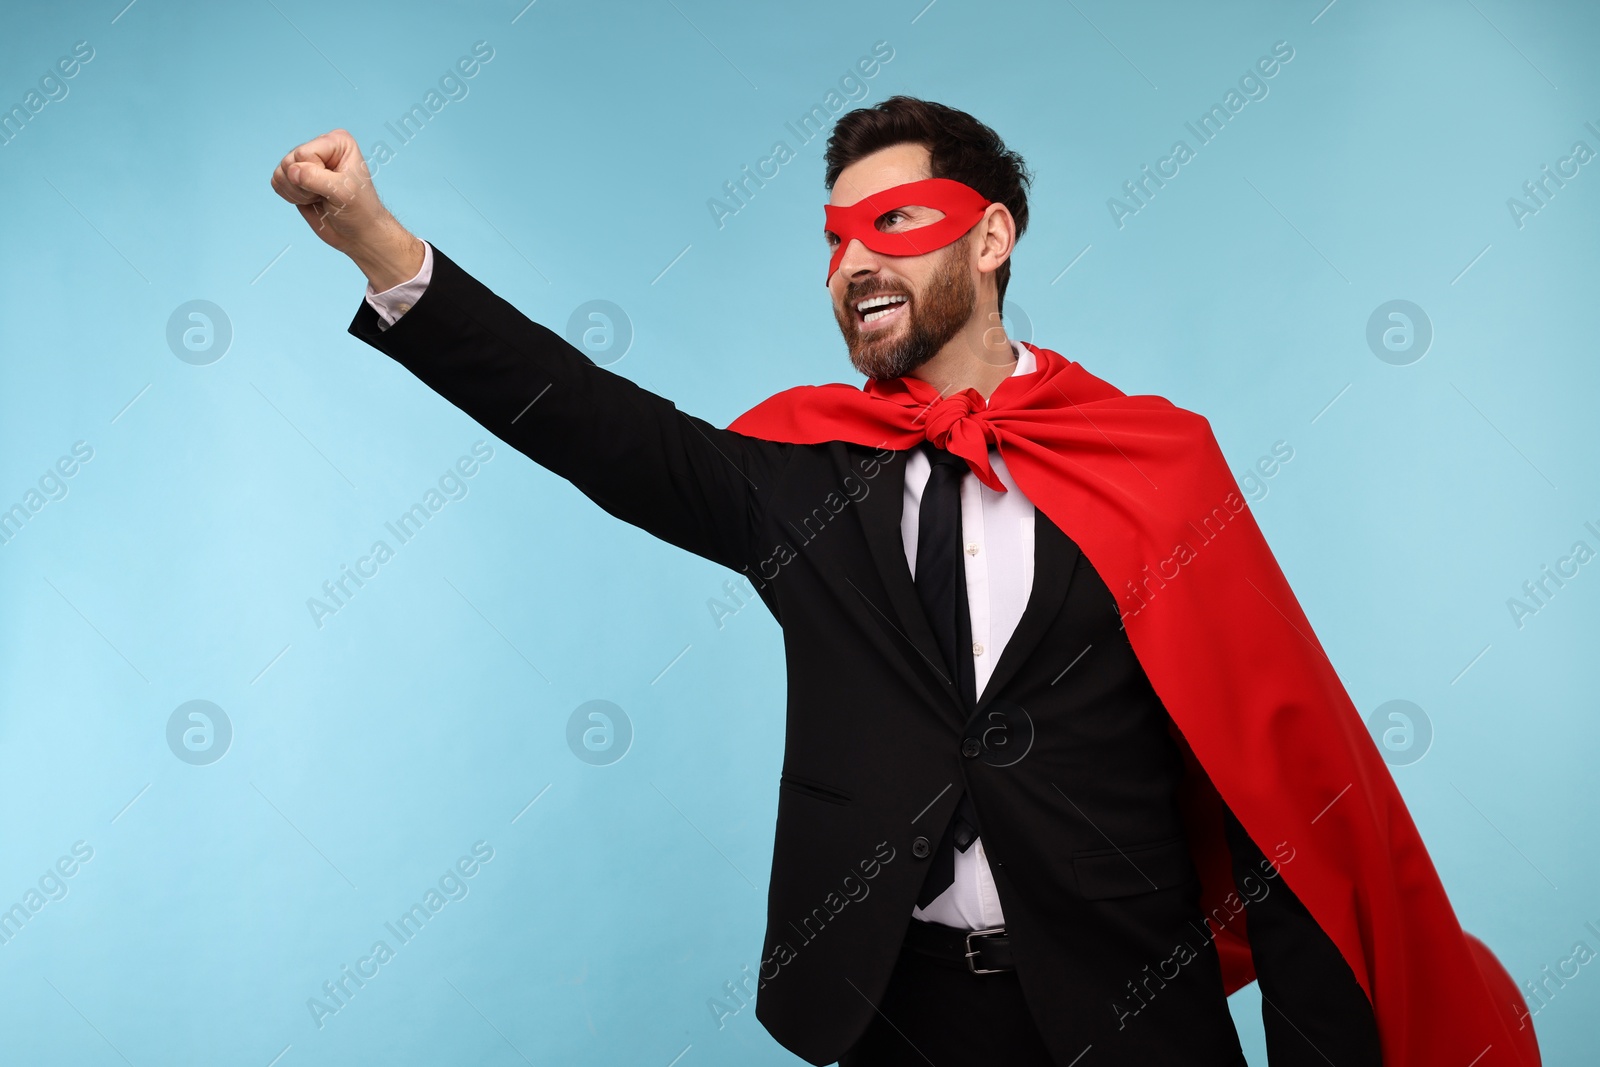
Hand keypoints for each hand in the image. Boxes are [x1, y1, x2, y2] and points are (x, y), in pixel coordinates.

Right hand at [269, 128, 423, 290]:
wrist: (358, 234)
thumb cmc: (359, 210)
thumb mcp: (342, 192)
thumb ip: (315, 178)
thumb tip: (291, 171)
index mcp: (337, 141)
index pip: (304, 153)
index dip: (315, 174)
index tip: (335, 186)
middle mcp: (320, 147)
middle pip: (290, 161)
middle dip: (303, 184)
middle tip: (325, 194)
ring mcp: (306, 162)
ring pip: (281, 171)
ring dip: (296, 192)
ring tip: (319, 197)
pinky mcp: (296, 179)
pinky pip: (277, 182)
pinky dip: (290, 195)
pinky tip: (309, 200)